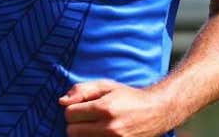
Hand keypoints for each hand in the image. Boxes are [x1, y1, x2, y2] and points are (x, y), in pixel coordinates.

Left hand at [61, 79, 178, 136]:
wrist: (156, 111)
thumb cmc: (128, 96)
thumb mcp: (106, 86)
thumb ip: (82, 90)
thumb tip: (61, 102)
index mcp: (104, 108)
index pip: (70, 114)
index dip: (73, 109)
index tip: (82, 107)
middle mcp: (109, 127)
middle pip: (72, 131)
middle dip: (76, 123)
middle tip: (87, 118)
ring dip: (83, 133)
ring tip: (94, 126)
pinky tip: (99, 133)